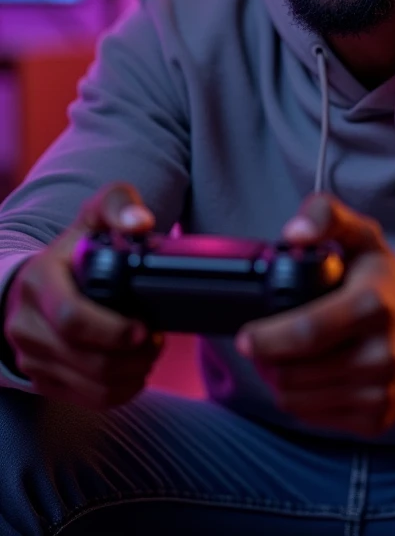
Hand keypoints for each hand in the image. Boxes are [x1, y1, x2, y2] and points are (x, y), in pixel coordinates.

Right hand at [2, 182, 165, 408]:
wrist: (34, 285)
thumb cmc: (72, 251)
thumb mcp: (92, 217)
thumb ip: (117, 206)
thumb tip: (140, 222)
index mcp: (41, 283)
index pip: (73, 319)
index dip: (113, 330)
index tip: (144, 328)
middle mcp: (28, 324)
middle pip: (86, 359)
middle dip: (132, 356)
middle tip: (156, 340)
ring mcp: (32, 356)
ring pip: (90, 385)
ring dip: (131, 375)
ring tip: (150, 354)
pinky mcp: (42, 380)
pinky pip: (87, 399)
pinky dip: (119, 391)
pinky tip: (135, 372)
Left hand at [235, 193, 394, 436]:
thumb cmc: (389, 282)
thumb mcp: (363, 237)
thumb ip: (326, 216)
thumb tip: (293, 233)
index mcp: (373, 305)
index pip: (308, 332)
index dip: (268, 338)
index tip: (245, 336)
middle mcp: (381, 355)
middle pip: (295, 373)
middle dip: (265, 359)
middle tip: (260, 344)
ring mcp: (380, 393)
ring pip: (297, 400)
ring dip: (277, 380)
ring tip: (279, 358)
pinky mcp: (376, 420)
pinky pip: (313, 417)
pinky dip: (299, 399)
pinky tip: (305, 375)